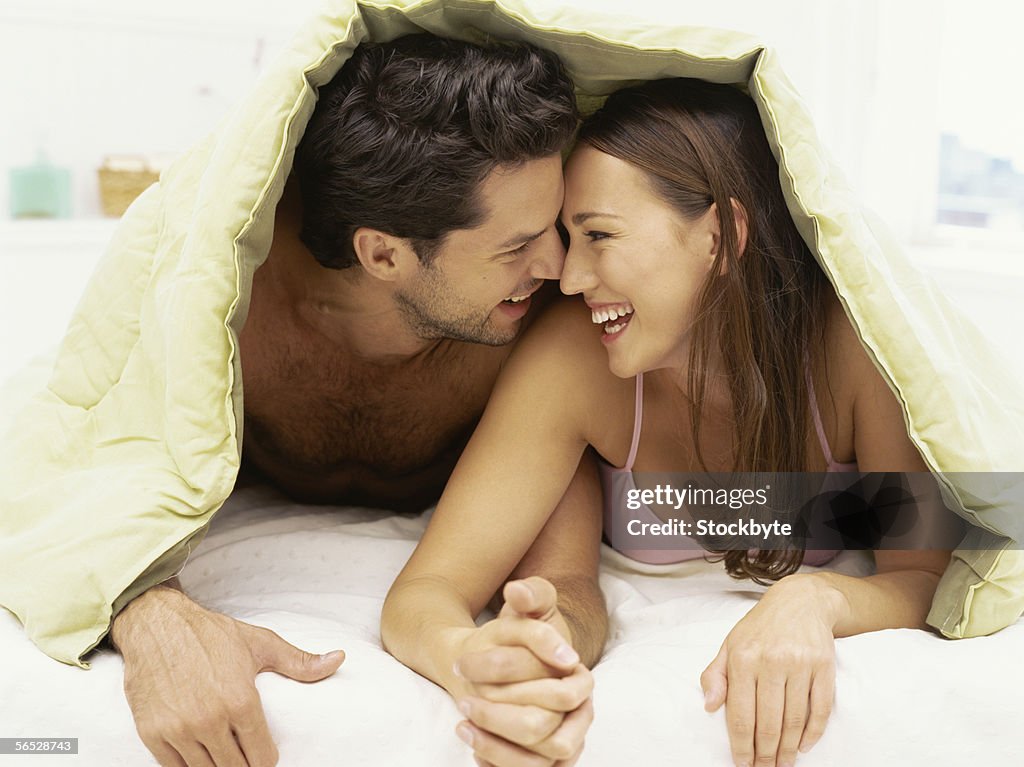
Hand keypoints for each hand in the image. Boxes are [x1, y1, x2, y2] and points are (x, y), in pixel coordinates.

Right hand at [111, 584, 344, 766]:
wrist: (157, 625)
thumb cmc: (210, 634)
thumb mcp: (261, 644)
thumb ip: (300, 661)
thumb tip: (339, 659)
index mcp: (240, 702)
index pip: (262, 757)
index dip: (268, 759)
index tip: (267, 753)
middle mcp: (209, 721)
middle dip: (245, 765)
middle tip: (247, 754)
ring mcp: (179, 730)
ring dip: (218, 766)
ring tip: (226, 753)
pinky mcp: (152, 734)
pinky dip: (189, 766)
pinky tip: (200, 755)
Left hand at [453, 577, 594, 766]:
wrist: (516, 662)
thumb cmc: (525, 637)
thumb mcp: (531, 609)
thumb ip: (532, 594)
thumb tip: (517, 591)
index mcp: (580, 682)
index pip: (556, 691)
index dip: (508, 676)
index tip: (468, 664)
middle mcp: (578, 719)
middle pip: (541, 729)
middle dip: (496, 716)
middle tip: (461, 699)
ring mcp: (563, 745)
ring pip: (534, 762)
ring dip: (494, 745)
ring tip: (462, 724)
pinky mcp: (544, 764)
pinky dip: (496, 764)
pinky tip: (473, 743)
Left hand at [700, 575, 841, 766]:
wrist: (800, 601)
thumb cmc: (759, 628)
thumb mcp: (729, 644)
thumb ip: (715, 675)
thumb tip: (709, 706)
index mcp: (743, 658)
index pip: (741, 714)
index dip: (741, 745)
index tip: (742, 764)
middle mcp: (772, 661)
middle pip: (769, 722)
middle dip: (766, 754)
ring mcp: (800, 664)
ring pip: (794, 719)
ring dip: (788, 749)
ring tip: (783, 764)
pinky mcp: (824, 667)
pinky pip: (820, 708)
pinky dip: (813, 732)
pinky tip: (804, 746)